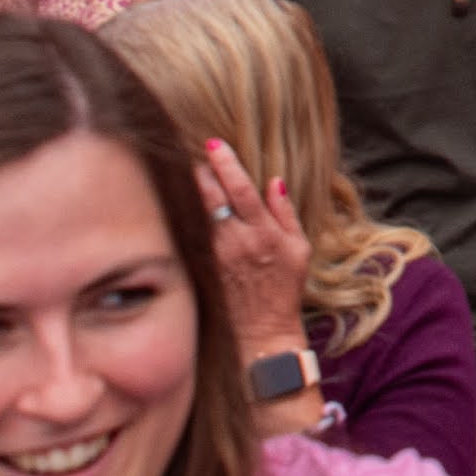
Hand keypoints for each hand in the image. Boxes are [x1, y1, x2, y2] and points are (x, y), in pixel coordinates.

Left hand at [195, 136, 309, 351]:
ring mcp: (215, 255)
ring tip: (181, 174)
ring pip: (194, 213)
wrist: (262, 332)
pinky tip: (175, 204)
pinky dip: (181, 216)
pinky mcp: (201, 267)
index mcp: (263, 232)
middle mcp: (236, 241)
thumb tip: (274, 181)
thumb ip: (286, 213)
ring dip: (187, 191)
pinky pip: (188, 234)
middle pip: (210, 196)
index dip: (226, 163)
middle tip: (191, 154)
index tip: (215, 144)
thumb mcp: (299, 249)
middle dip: (199, 171)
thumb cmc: (283, 290)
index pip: (241, 189)